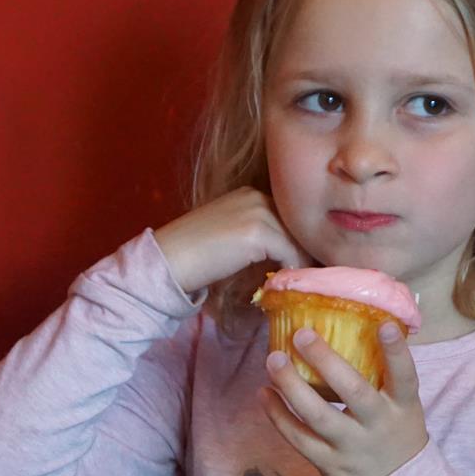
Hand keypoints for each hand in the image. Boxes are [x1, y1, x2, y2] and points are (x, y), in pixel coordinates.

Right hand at [153, 187, 309, 293]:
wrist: (168, 260)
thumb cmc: (194, 253)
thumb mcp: (229, 232)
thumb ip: (258, 233)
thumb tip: (288, 253)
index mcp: (249, 193)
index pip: (288, 216)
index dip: (296, 240)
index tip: (300, 261)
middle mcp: (256, 196)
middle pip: (297, 226)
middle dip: (303, 250)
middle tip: (306, 274)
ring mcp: (257, 212)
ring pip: (297, 241)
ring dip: (299, 262)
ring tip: (295, 281)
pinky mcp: (257, 232)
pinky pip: (289, 254)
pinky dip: (289, 270)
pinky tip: (280, 282)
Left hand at [259, 322, 428, 475]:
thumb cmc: (396, 431)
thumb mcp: (404, 406)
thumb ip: (387, 373)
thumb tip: (368, 321)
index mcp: (402, 406)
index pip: (405, 377)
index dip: (396, 352)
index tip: (382, 325)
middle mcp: (378, 425)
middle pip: (353, 392)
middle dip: (326, 362)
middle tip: (302, 335)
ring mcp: (352, 447)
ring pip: (318, 416)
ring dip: (292, 386)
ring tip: (273, 359)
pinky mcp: (329, 464)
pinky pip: (298, 439)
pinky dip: (278, 416)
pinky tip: (264, 393)